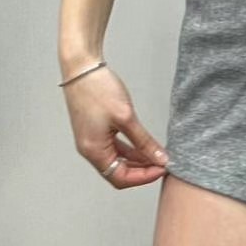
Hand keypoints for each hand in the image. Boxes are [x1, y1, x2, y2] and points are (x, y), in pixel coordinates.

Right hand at [61, 65, 169, 189]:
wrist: (81, 68)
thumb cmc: (99, 90)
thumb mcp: (126, 118)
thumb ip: (144, 142)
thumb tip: (160, 159)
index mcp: (94, 151)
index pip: (120, 178)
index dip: (143, 177)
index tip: (163, 168)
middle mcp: (90, 150)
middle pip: (119, 172)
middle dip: (142, 170)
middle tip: (163, 163)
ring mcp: (92, 140)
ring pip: (118, 160)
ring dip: (138, 160)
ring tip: (158, 155)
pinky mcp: (96, 131)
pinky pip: (115, 148)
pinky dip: (131, 150)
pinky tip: (146, 147)